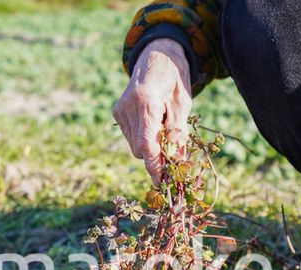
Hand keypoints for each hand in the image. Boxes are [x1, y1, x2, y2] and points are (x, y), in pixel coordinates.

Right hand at [113, 38, 191, 184]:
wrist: (157, 56)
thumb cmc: (175, 79)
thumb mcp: (183, 104)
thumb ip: (178, 133)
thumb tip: (177, 163)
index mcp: (146, 101)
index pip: (147, 144)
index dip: (154, 166)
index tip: (162, 183)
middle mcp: (127, 106)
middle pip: (140, 148)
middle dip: (156, 157)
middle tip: (174, 156)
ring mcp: (119, 110)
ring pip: (134, 145)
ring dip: (150, 147)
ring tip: (164, 129)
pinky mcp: (116, 112)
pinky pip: (131, 136)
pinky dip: (143, 138)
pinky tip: (153, 123)